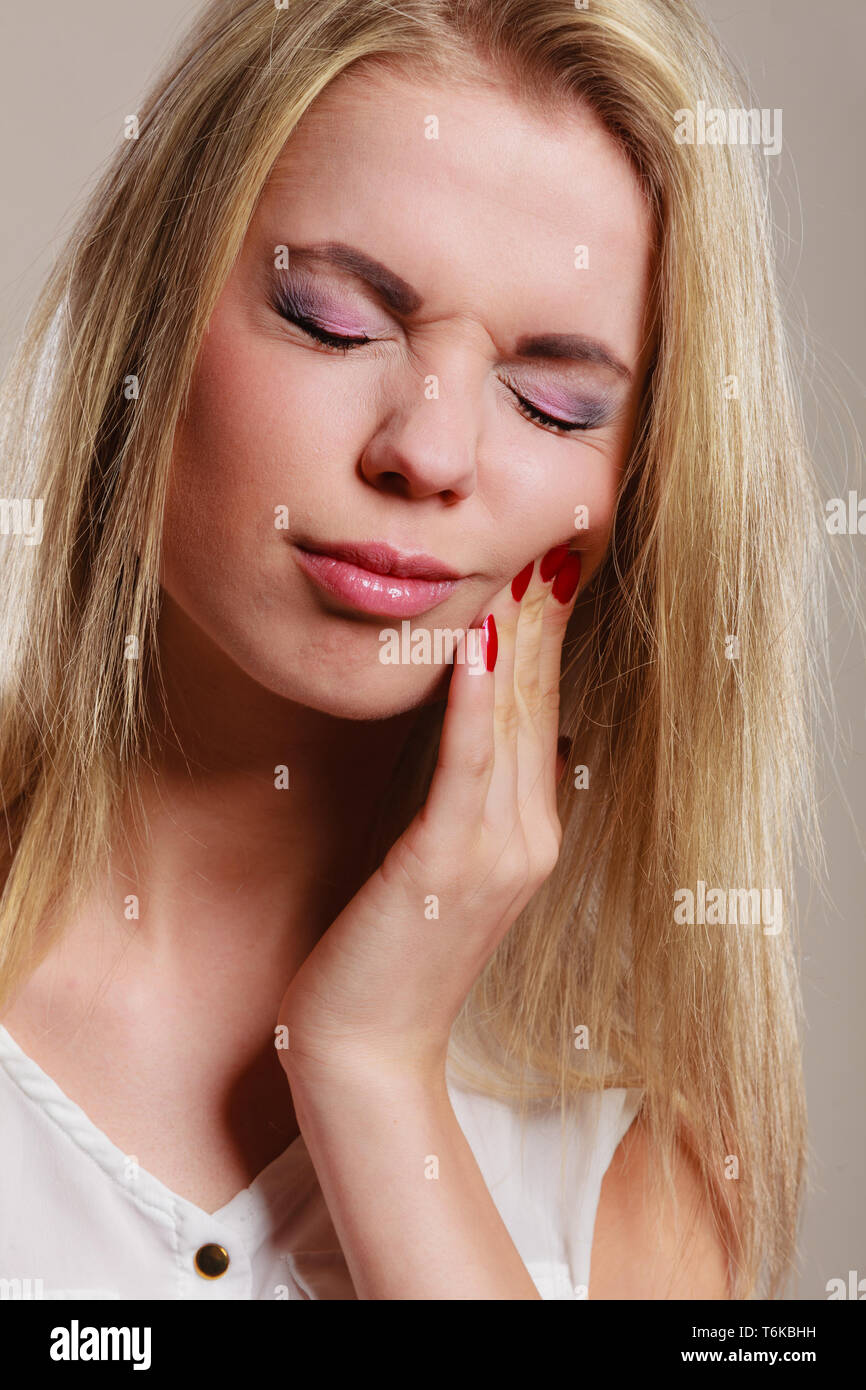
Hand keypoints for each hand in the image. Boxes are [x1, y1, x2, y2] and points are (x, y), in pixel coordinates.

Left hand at [277, 543, 581, 1086]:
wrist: (367, 1049)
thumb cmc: (388, 952)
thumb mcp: (442, 868)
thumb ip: (474, 804)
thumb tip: (498, 741)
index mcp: (530, 831)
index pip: (544, 712)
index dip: (548, 637)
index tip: (549, 568)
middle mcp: (530, 835)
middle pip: (540, 704)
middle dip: (543, 619)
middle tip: (552, 539)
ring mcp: (498, 852)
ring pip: (515, 723)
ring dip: (520, 639)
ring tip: (527, 566)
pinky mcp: (448, 865)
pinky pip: (468, 768)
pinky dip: (474, 704)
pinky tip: (478, 646)